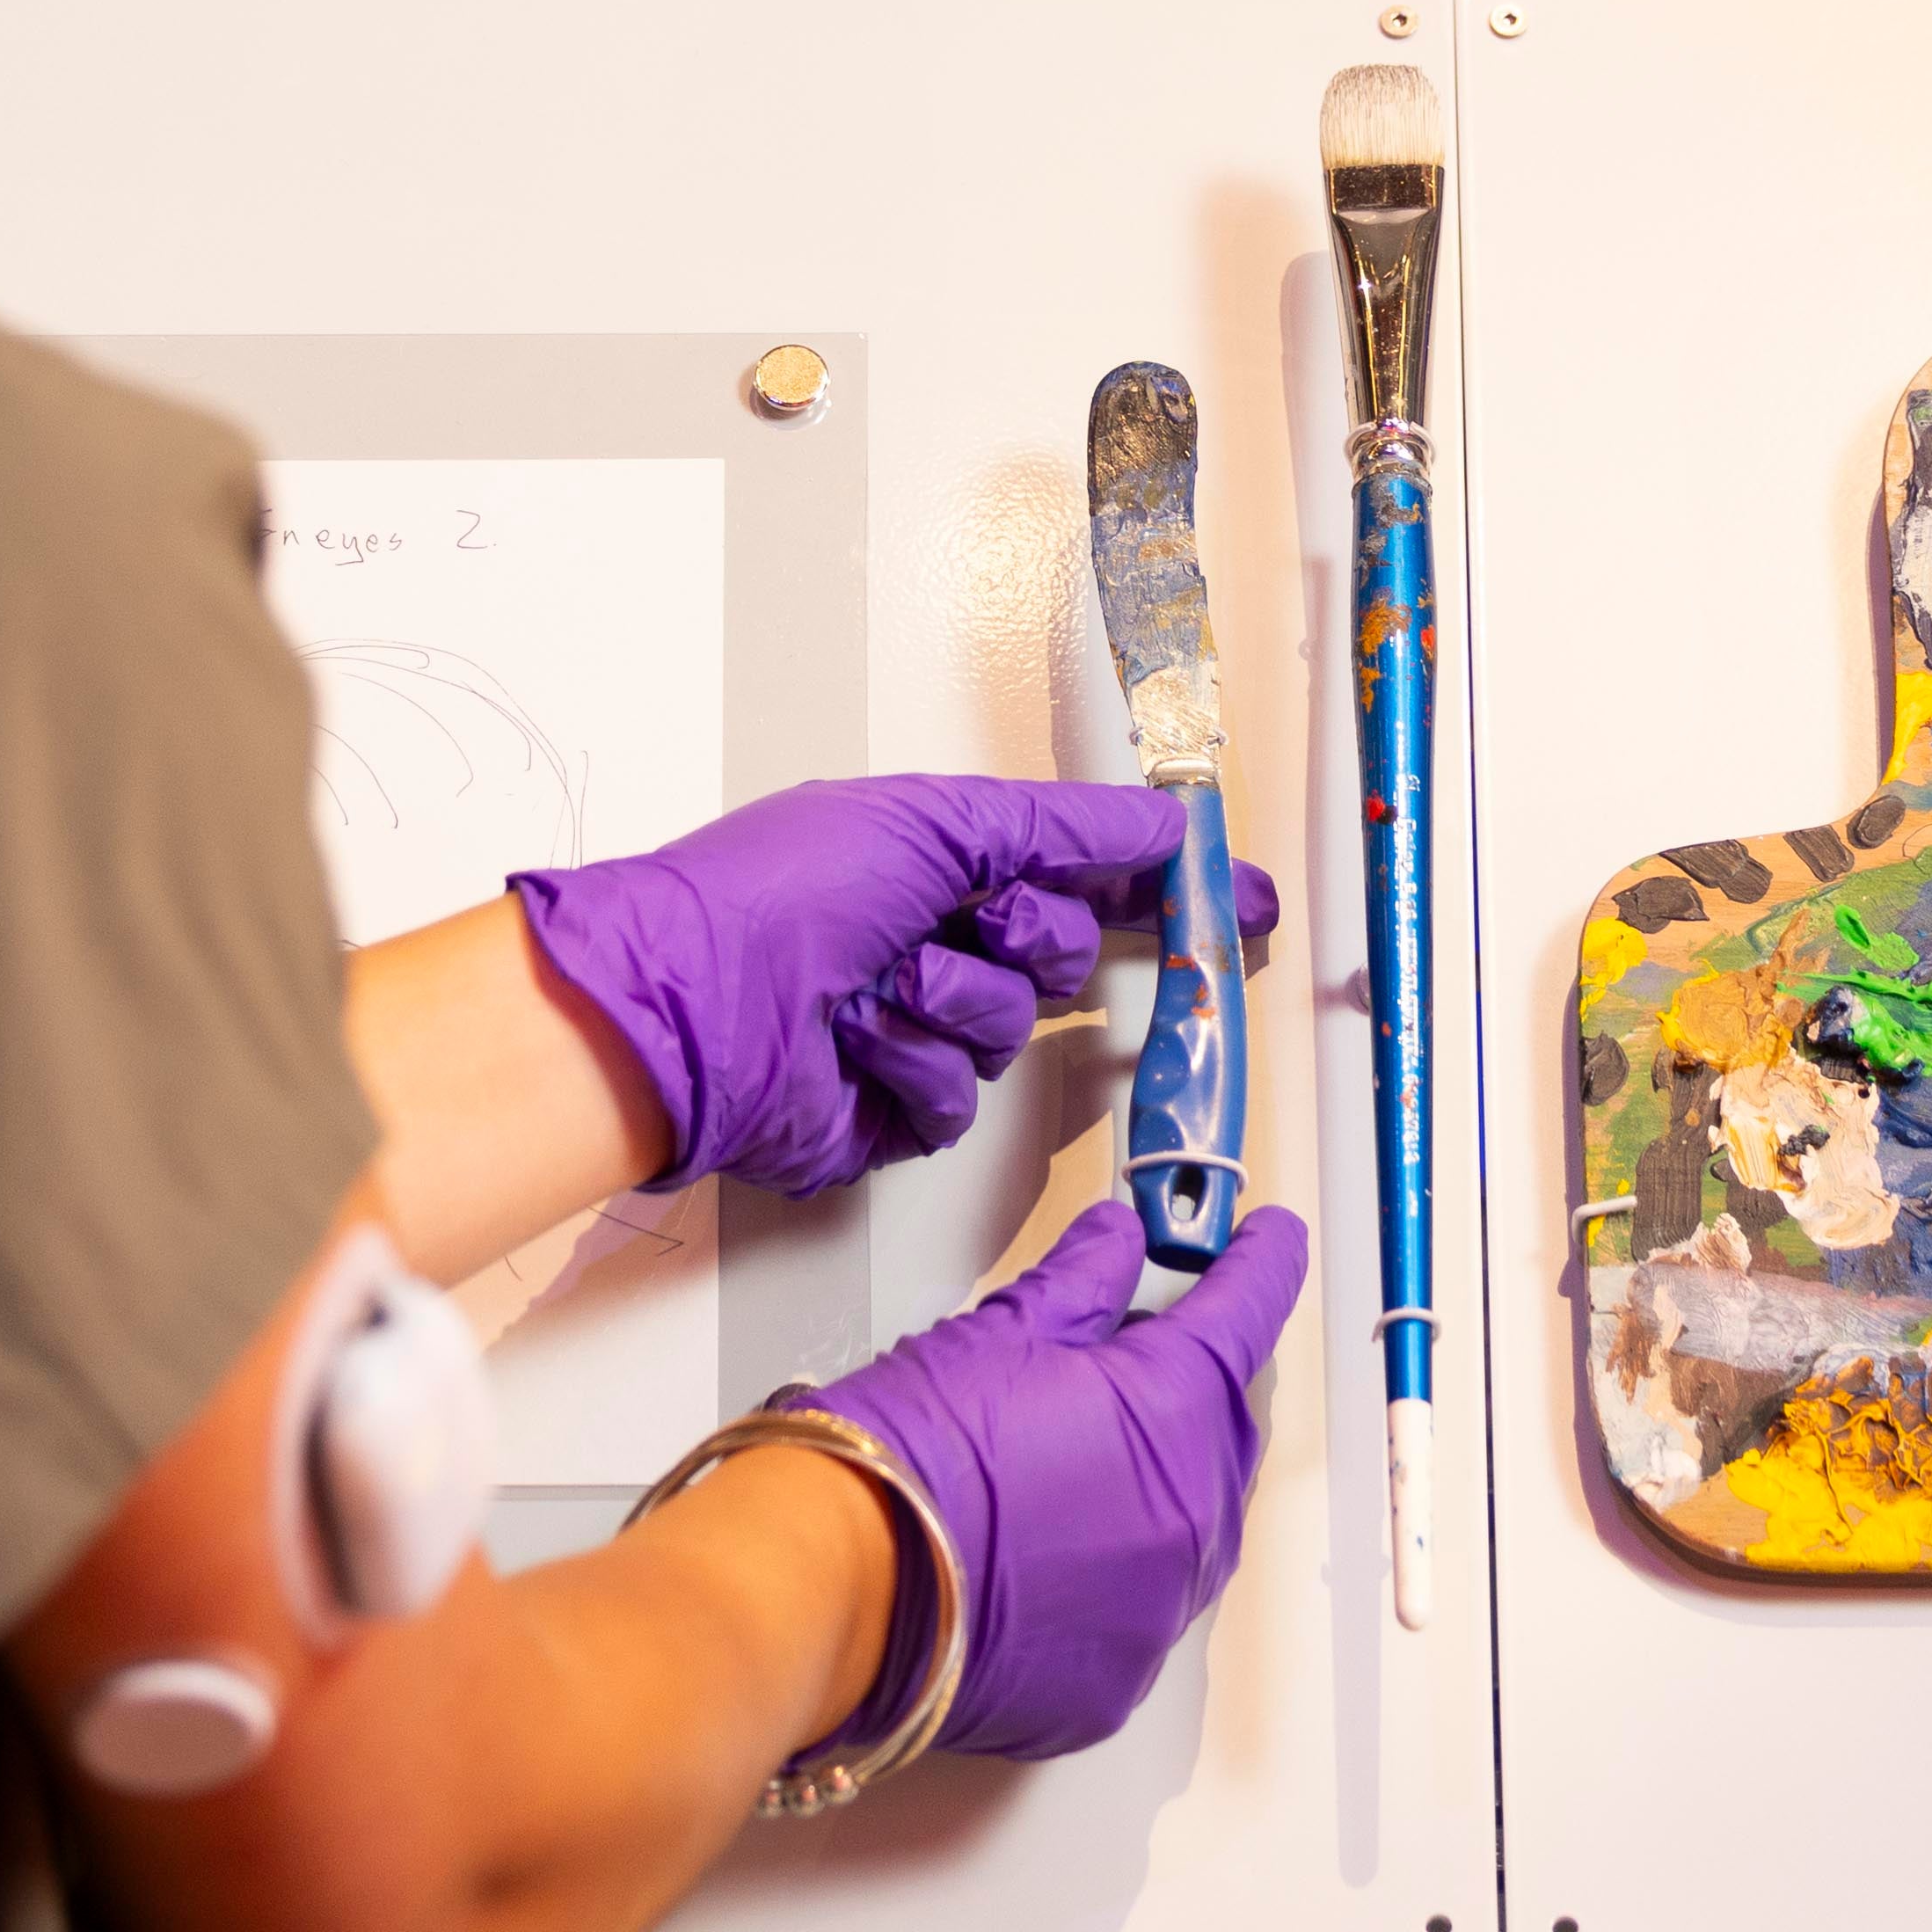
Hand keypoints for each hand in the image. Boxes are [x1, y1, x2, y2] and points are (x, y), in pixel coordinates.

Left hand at [512, 776, 1278, 1196]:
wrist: (689, 1008)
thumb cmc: (777, 895)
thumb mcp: (934, 821)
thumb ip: (1062, 825)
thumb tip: (1162, 818)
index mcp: (939, 864)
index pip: (1081, 873)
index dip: (1161, 888)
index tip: (1242, 904)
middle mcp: (932, 942)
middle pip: (1065, 953)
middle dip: (1027, 937)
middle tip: (971, 922)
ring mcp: (915, 1031)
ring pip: (1014, 1031)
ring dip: (951, 1002)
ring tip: (875, 987)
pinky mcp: (892, 1113)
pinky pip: (958, 1102)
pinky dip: (909, 1069)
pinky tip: (852, 1046)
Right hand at [805, 1201, 1310, 1754]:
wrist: (837, 1591)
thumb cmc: (906, 1458)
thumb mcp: (997, 1336)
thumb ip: (1080, 1283)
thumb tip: (1117, 1243)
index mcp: (1175, 1408)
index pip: (1245, 1315)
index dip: (1260, 1265)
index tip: (1270, 1240)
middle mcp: (1192, 1515)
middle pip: (1226, 1423)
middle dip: (1196, 1380)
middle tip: (1140, 1349)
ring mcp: (1160, 1609)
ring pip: (1194, 1520)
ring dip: (1161, 1477)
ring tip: (1078, 1453)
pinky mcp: (1117, 1680)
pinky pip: (1144, 1606)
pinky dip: (1119, 1567)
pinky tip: (1054, 1545)